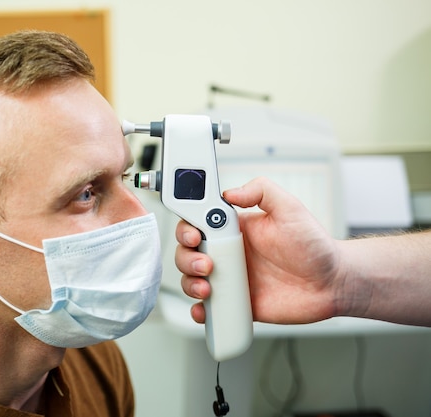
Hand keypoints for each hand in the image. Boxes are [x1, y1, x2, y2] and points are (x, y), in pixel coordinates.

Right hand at [175, 177, 340, 323]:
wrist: (331, 284)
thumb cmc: (313, 246)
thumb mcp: (290, 208)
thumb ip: (261, 190)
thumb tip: (230, 192)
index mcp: (234, 229)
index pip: (197, 223)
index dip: (186, 229)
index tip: (193, 235)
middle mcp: (228, 253)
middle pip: (187, 252)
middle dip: (187, 259)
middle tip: (206, 264)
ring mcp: (230, 278)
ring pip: (192, 279)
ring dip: (190, 283)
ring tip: (208, 287)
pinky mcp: (236, 302)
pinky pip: (209, 307)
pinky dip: (200, 310)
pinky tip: (205, 309)